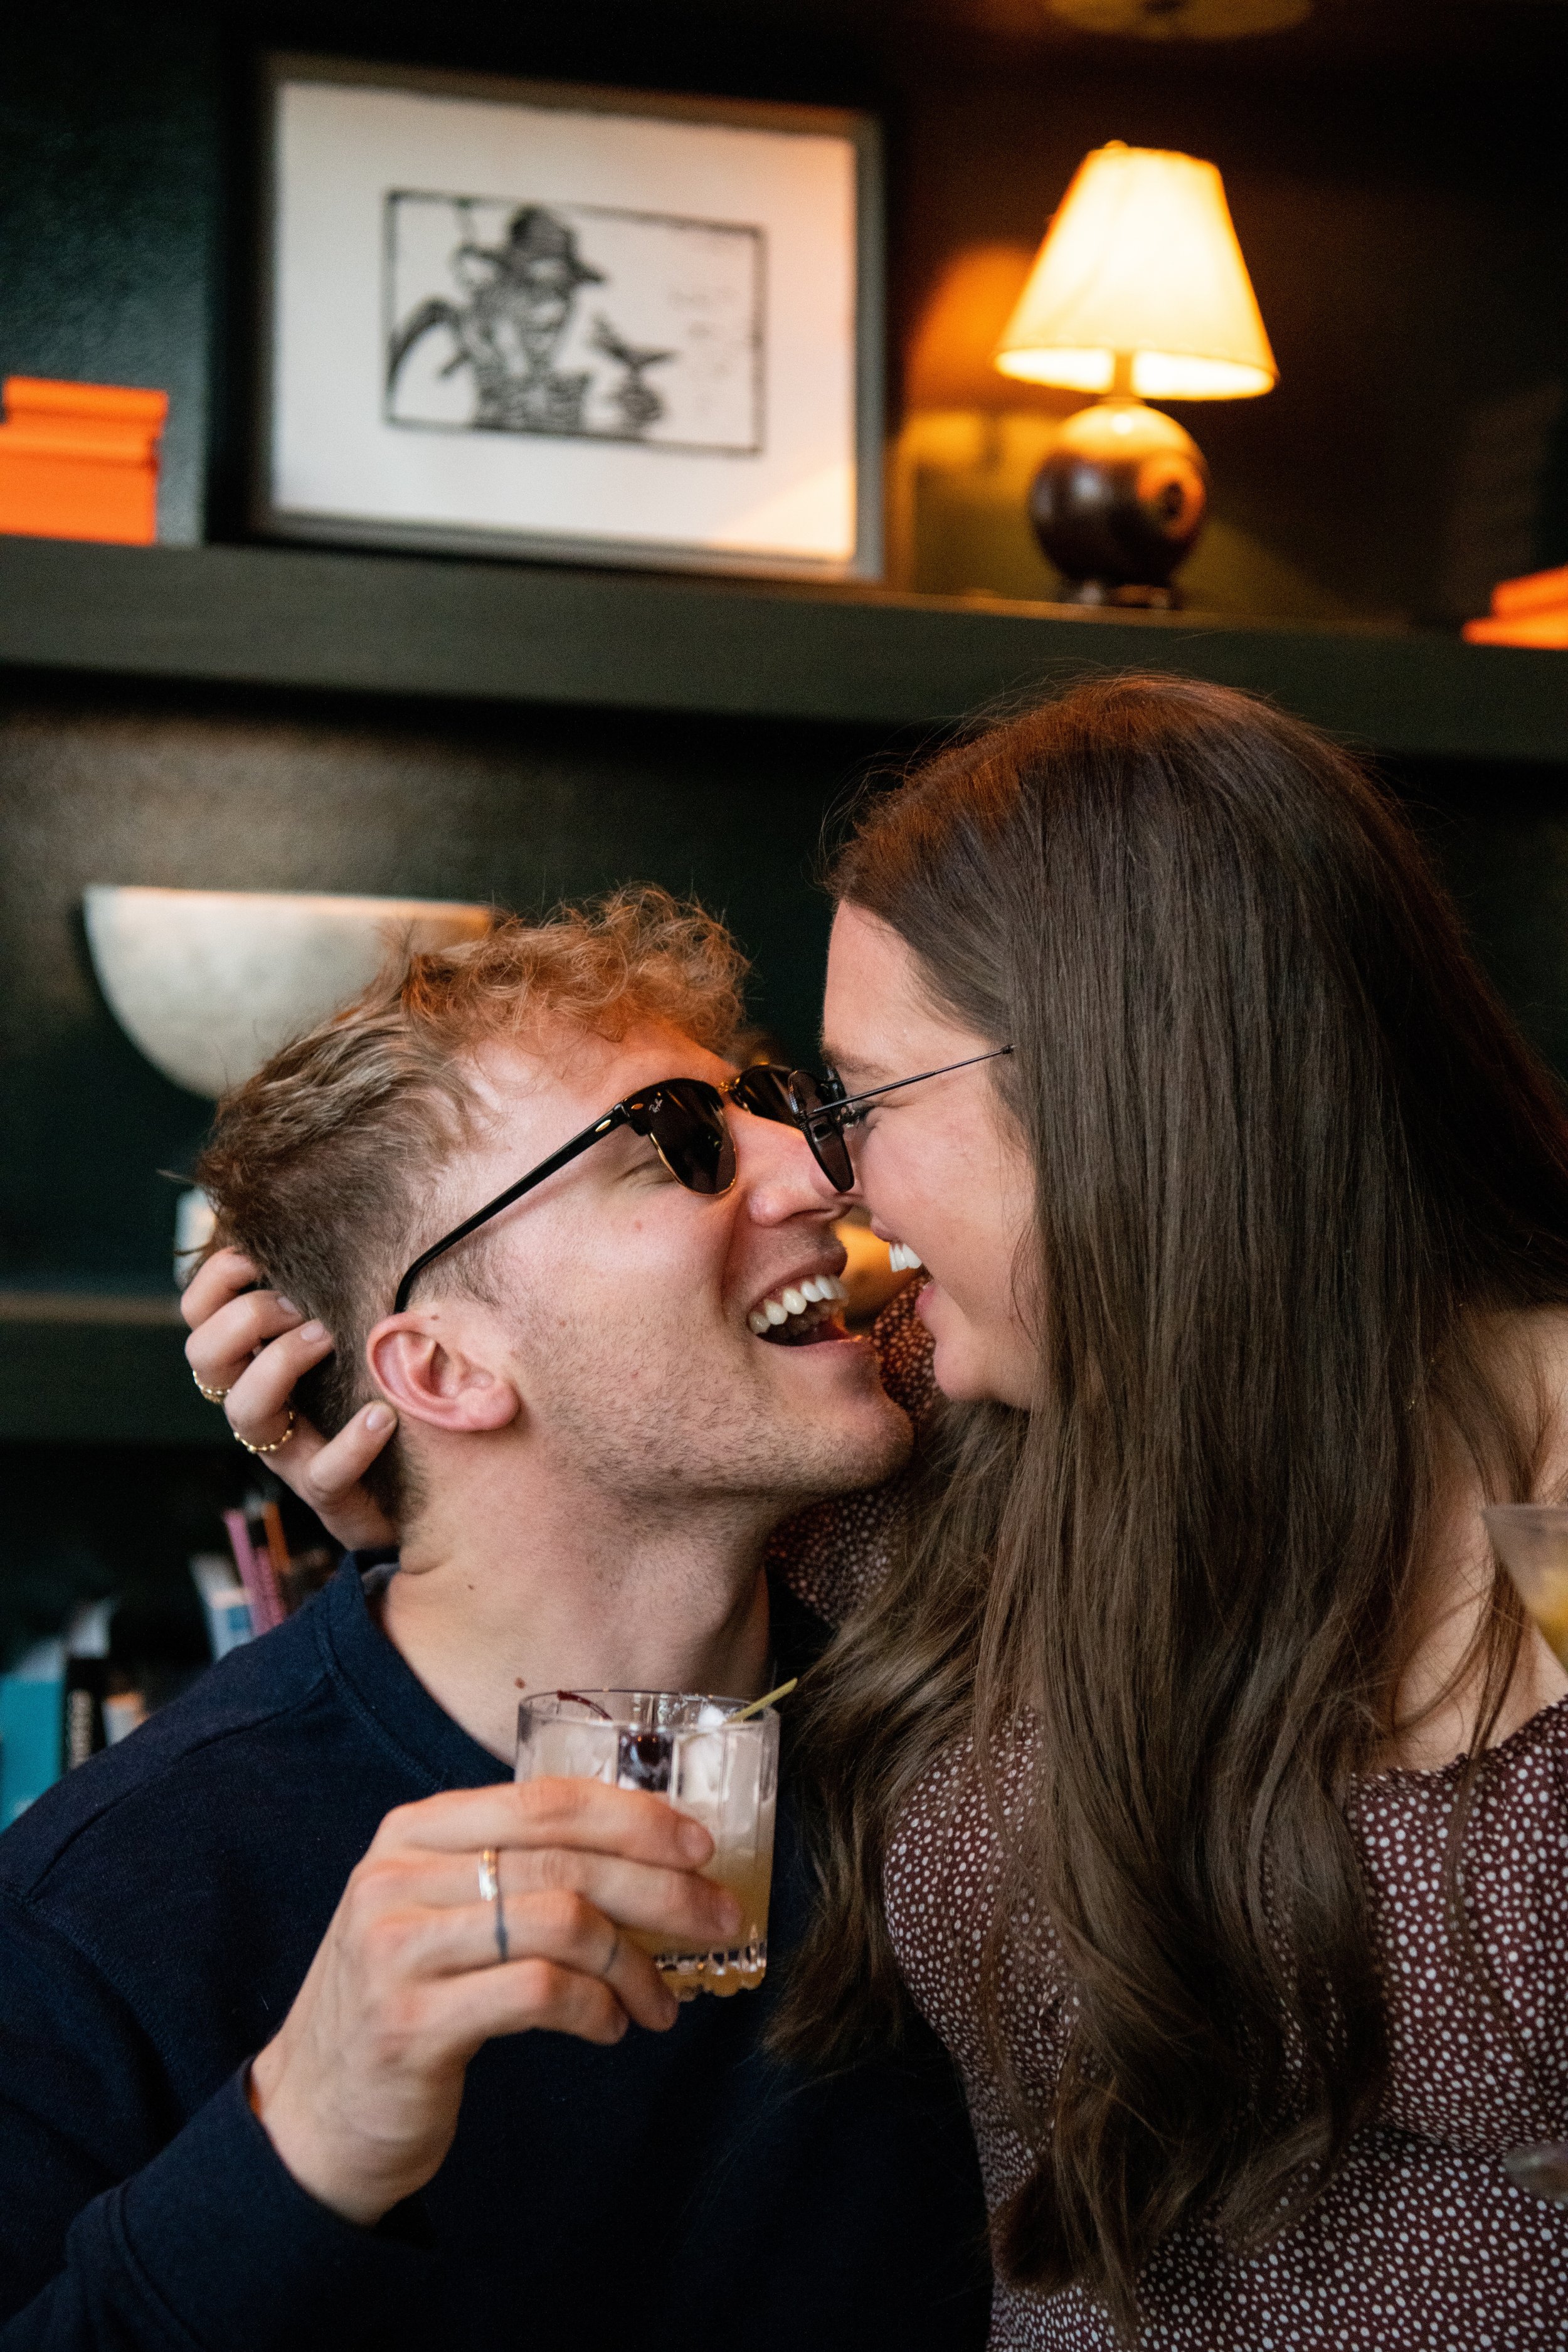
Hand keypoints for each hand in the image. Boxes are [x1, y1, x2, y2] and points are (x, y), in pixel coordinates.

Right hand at [182, 1248, 397, 1549]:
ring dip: (278, 1364)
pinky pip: (324, 1474)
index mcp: (255, 1360)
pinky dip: (351, 1443)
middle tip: (299, 1307)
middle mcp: (260, 1404)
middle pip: (203, 1356)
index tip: (252, 1256)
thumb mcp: (358, 1330)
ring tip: (329, 1339)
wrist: (424, 1496)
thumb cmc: (382, 1391)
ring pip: (244, 1412)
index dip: (211, 1280)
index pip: (197, 1314)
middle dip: (245, 1319)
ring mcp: (289, 1452)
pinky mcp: (329, 1494)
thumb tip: (342, 1212)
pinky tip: (382, 1416)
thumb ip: (340, 1286)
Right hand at [250, 1778, 738, 2224]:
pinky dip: (595, 2009)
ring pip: (561, 1922)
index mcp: (414, 1832)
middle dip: (661, 1887)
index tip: (700, 1846)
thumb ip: (517, 1873)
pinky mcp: (411, 2024)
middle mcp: (399, 1877)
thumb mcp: (443, 1914)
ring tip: (659, 2002)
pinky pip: (539, 1994)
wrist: (309, 2117)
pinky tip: (610, 2028)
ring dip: (635, 1963)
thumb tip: (651, 1857)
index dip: (633, 1816)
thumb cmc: (404, 2003)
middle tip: (719, 1920)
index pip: (545, 1799)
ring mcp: (398, 1949)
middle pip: (564, 1859)